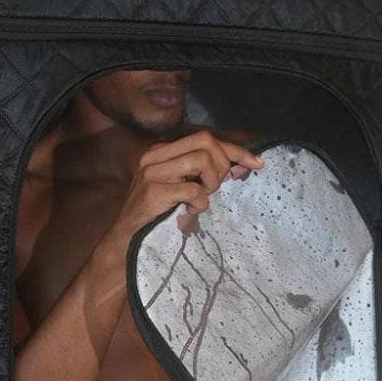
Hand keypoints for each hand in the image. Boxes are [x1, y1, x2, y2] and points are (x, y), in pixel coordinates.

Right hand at [101, 130, 263, 247]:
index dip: (235, 149)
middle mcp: (155, 155)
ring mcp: (152, 172)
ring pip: (201, 160)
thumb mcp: (181, 190)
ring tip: (200, 200)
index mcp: (162, 151)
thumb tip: (241, 165)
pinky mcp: (153, 191)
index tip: (256, 163)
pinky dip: (199, 204)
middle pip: (206, 141)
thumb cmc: (156, 217)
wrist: (125, 242)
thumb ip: (203, 175)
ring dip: (211, 183)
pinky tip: (189, 214)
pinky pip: (193, 190)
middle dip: (221, 164)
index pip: (206, 138)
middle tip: (214, 189)